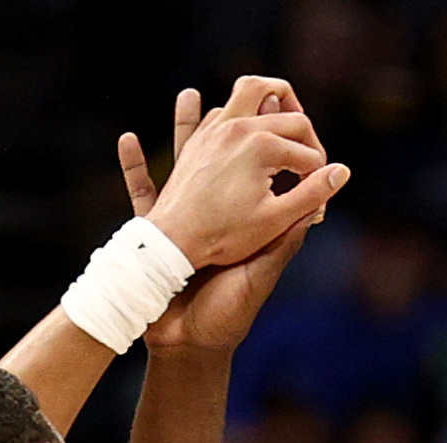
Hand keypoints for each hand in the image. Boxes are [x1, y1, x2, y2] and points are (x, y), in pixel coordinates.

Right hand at [124, 84, 329, 352]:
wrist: (186, 348)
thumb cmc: (227, 318)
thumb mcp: (261, 274)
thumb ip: (284, 240)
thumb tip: (319, 202)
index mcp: (251, 226)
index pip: (270, 180)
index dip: (280, 152)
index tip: (285, 119)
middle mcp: (223, 217)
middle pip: (230, 161)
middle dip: (235, 127)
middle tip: (239, 91)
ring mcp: (187, 221)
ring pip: (186, 164)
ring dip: (186, 132)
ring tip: (190, 97)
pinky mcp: (155, 232)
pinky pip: (142, 192)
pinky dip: (134, 167)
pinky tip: (128, 138)